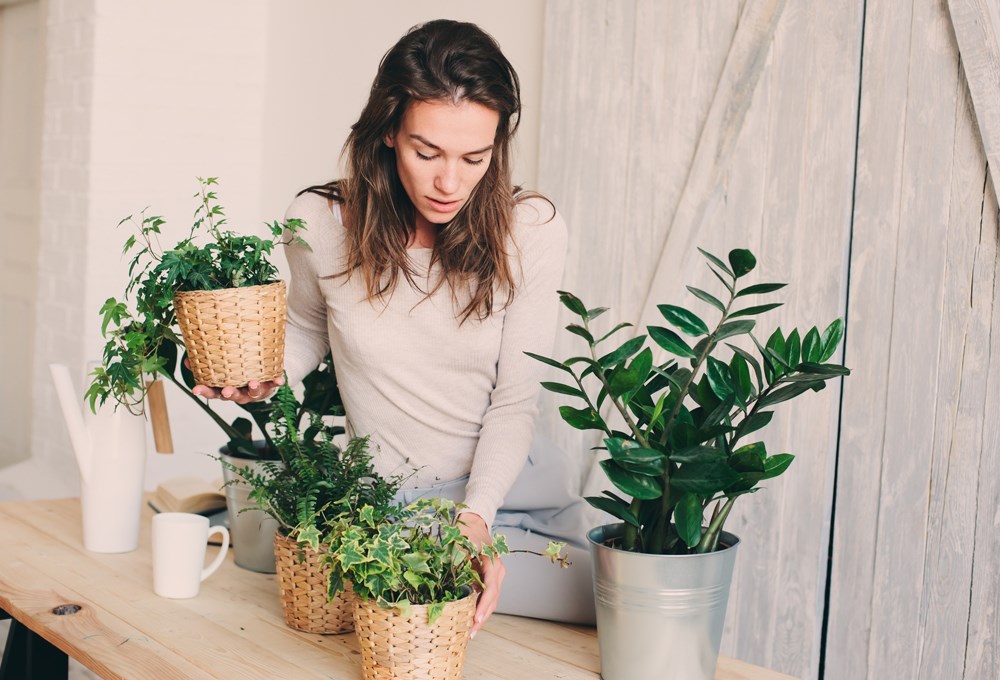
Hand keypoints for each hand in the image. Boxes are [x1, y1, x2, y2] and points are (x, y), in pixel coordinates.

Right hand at [187, 359, 283, 402]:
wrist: (261, 376)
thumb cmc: (237, 372)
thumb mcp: (221, 369)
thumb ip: (206, 365)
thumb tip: (188, 359)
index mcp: (226, 389)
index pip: (213, 392)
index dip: (204, 392)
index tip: (195, 390)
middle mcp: (240, 393)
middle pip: (234, 396)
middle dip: (230, 394)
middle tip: (227, 391)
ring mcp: (255, 391)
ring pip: (254, 393)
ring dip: (253, 389)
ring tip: (253, 383)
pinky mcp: (269, 386)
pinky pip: (273, 385)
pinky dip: (276, 382)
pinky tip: (279, 380)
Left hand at [459, 512, 504, 637]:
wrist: (474, 522)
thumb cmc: (466, 531)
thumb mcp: (459, 544)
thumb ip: (454, 562)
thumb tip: (439, 580)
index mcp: (492, 562)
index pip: (490, 588)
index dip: (483, 605)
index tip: (476, 619)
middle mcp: (498, 571)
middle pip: (493, 599)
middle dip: (482, 617)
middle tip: (470, 633)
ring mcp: (496, 576)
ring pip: (491, 600)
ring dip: (481, 615)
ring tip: (470, 632)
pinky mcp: (490, 579)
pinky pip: (487, 596)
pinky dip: (480, 608)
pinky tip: (470, 620)